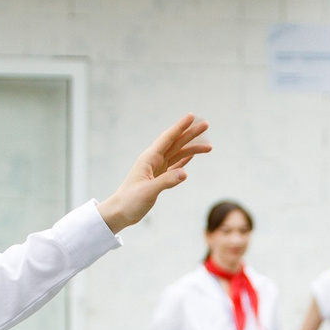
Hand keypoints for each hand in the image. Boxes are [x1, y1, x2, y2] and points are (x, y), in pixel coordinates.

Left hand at [95, 114, 212, 232]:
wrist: (120, 213)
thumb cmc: (130, 201)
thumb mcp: (148, 191)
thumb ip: (166, 181)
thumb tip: (185, 173)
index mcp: (149, 159)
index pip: (168, 138)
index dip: (180, 126)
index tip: (192, 116)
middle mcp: (154, 161)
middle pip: (176, 143)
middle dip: (191, 134)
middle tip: (206, 125)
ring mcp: (156, 169)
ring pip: (178, 154)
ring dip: (192, 149)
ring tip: (209, 147)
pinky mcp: (159, 179)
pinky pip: (175, 165)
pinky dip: (184, 159)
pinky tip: (192, 156)